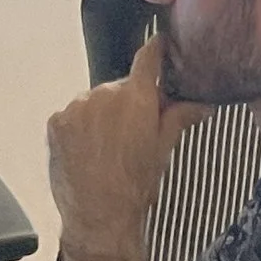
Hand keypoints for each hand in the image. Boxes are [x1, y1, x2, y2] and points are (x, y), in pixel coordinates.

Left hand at [46, 32, 197, 259]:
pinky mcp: (56, 122)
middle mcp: (104, 95)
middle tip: (133, 131)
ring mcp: (76, 107)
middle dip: (128, 102)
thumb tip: (203, 103)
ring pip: (94, 101)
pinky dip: (80, 127)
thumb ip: (179, 117)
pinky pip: (72, 115)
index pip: (148, 57)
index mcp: (136, 98)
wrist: (99, 217)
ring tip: (107, 148)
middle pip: (120, 86)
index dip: (156, 50)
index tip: (161, 44)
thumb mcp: (163, 149)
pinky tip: (87, 151)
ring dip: (101, 115)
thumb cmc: (135, 186)